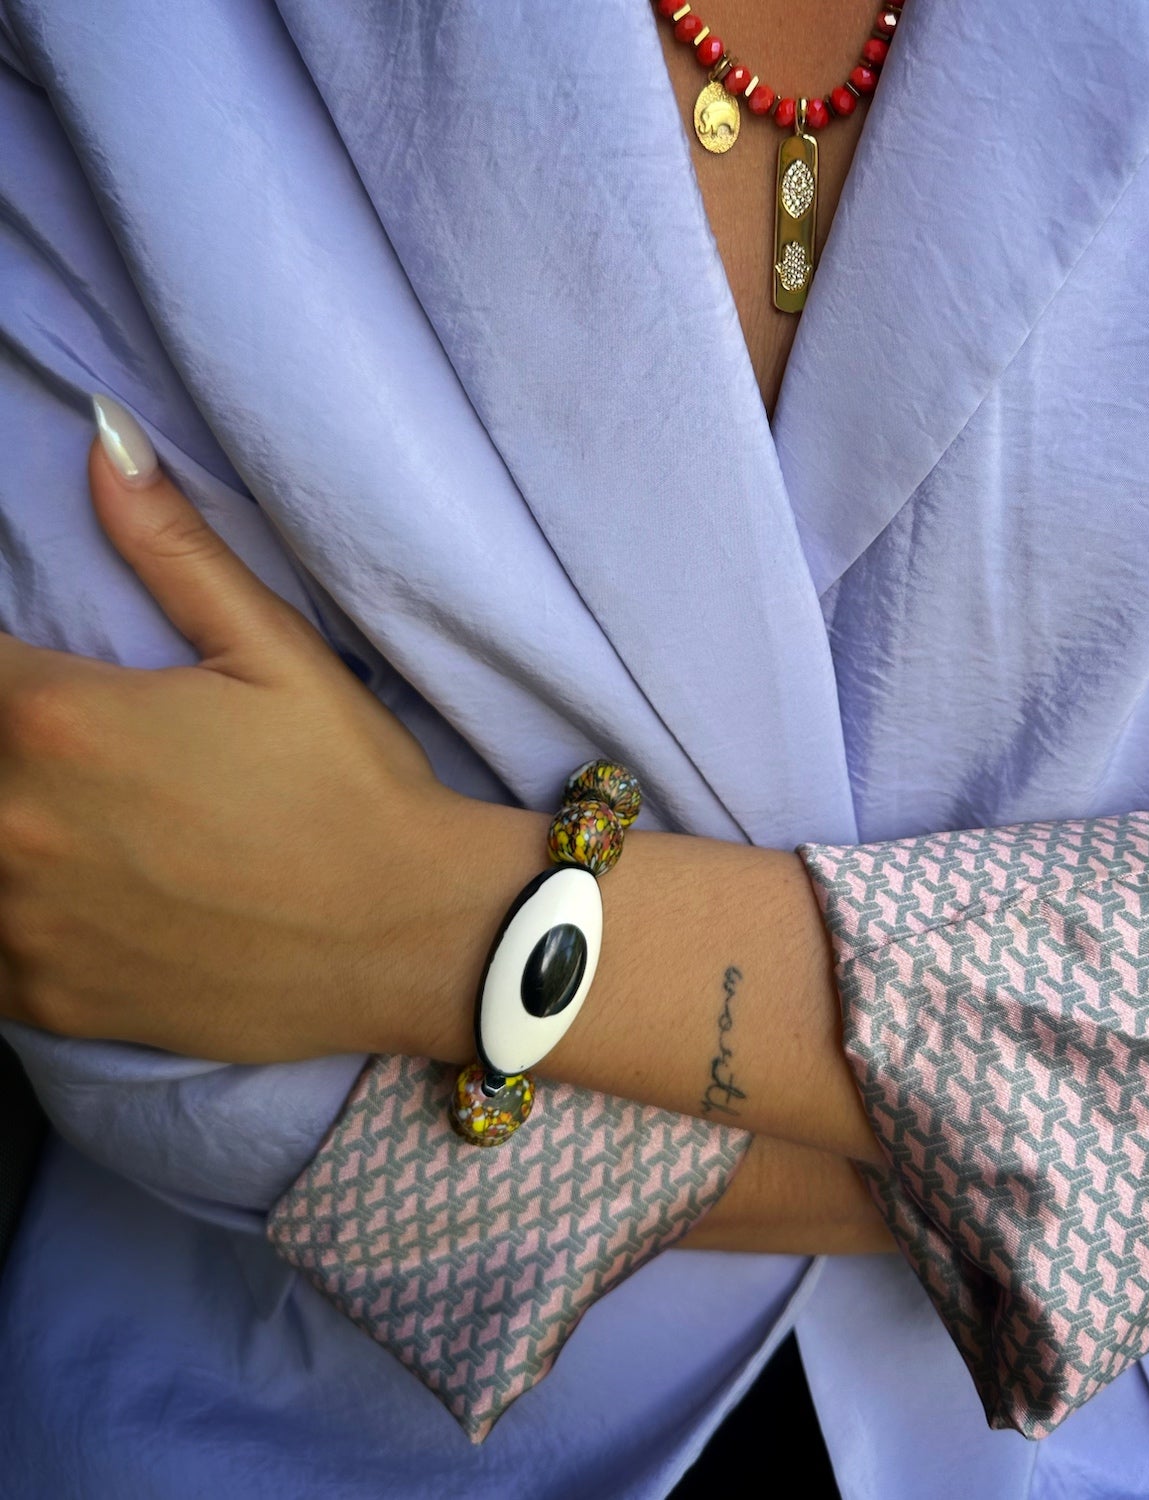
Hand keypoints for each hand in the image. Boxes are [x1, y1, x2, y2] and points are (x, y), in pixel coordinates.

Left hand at [0, 397, 512, 1062]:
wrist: (414, 938)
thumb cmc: (353, 790)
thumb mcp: (279, 655)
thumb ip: (172, 549)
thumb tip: (101, 436)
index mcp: (58, 722)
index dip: (2, 662)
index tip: (34, 675)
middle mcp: (14, 826)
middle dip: (13, 740)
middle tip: (100, 757)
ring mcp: (21, 927)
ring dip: (11, 818)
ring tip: (82, 810)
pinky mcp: (45, 1001)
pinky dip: (12, 911)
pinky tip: (72, 893)